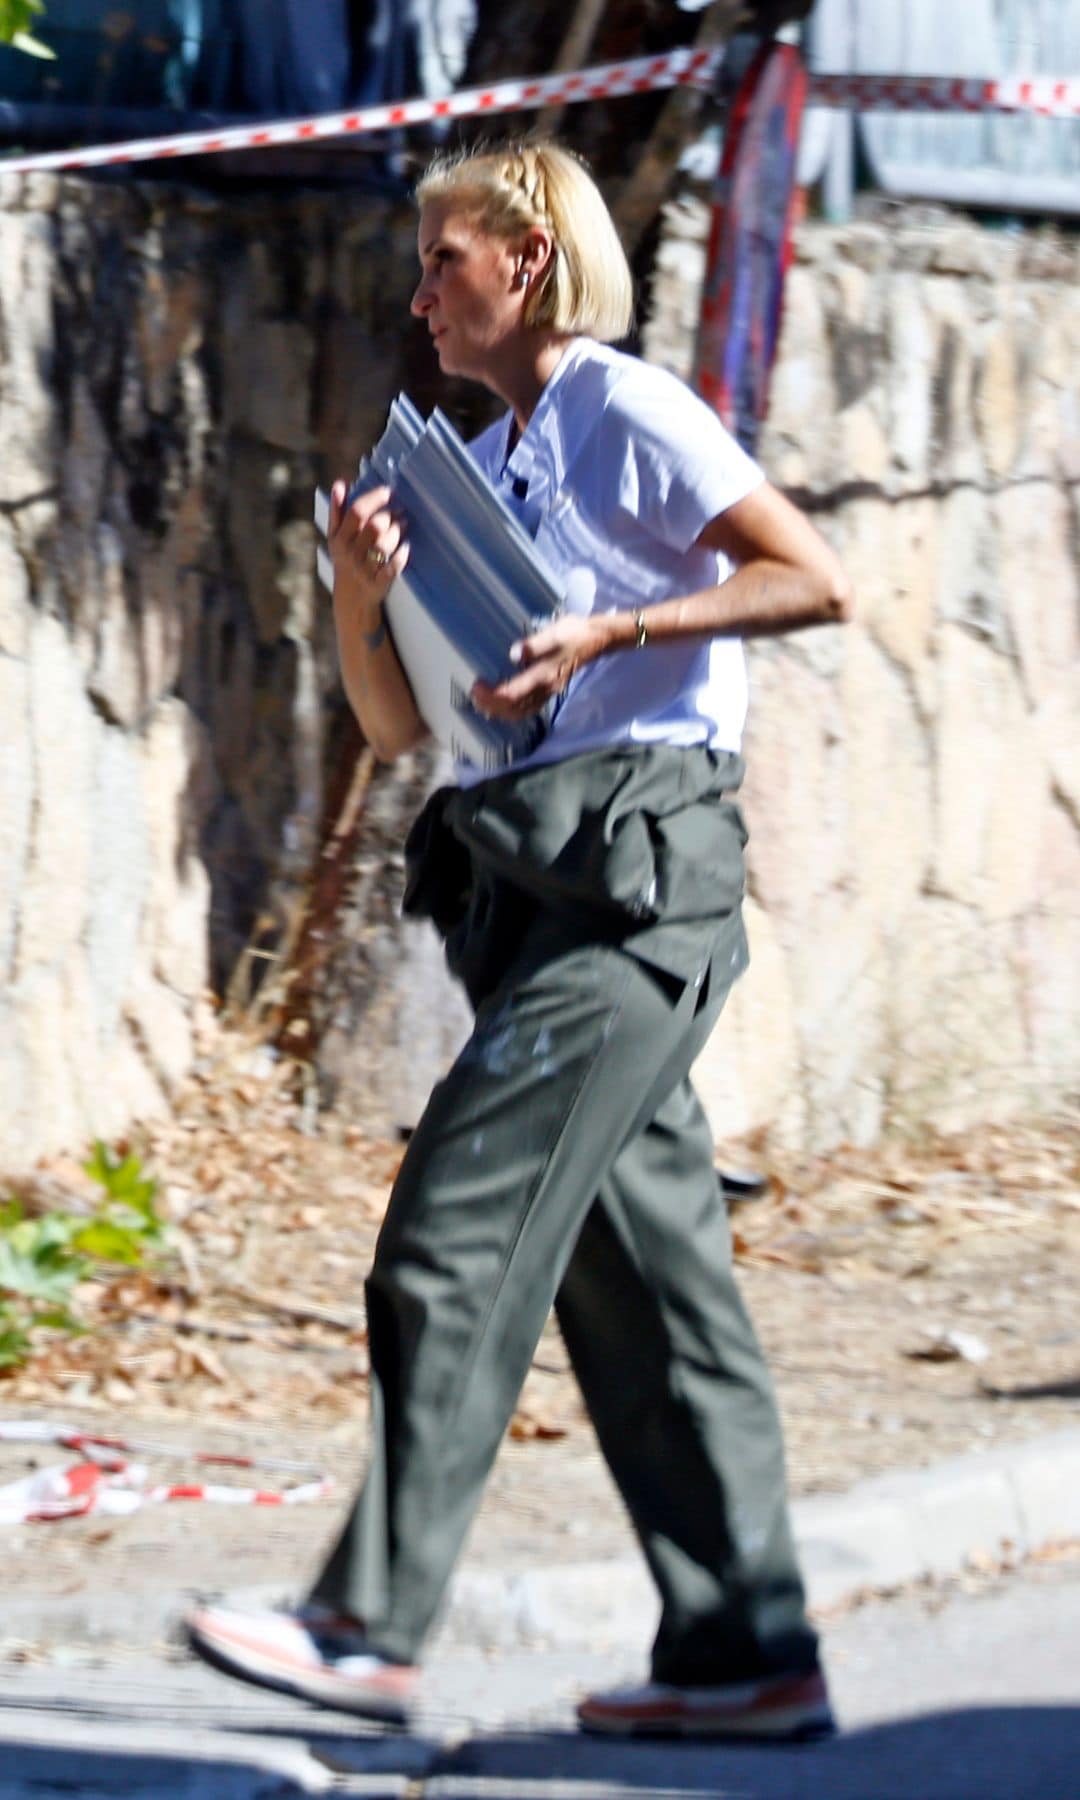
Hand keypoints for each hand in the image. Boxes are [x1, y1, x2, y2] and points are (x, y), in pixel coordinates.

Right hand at [328, 482, 409, 618]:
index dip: (374, 499)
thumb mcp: (335, 535)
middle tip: (399, 510)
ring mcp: (364, 569)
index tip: (388, 492)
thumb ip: (338, 509)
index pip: (357, 512)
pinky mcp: (378, 583)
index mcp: (339, 538)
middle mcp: (350, 553)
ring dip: (398, 531)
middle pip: (375, 527)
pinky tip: (406, 547)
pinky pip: (393, 567)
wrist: (351, 596)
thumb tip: (340, 483)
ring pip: (385, 544)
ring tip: (403, 524)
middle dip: (390, 515)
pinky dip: (402, 555)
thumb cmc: (345, 558)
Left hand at [472, 613, 608, 720]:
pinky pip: (528, 707)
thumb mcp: (555, 633)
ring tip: (484, 701)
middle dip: (492, 706)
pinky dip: (512, 708)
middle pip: (514, 709)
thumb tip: (515, 653)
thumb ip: (534, 645)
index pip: (512, 694)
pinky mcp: (550, 689)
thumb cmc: (576, 633)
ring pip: (521, 711)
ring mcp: (549, 691)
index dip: (492, 695)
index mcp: (545, 675)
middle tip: (474, 695)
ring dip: (501, 711)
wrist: (598, 640)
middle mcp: (546, 688)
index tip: (477, 686)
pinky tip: (503, 701)